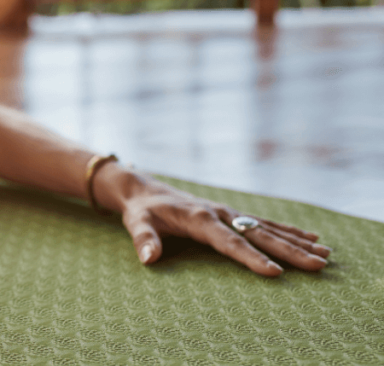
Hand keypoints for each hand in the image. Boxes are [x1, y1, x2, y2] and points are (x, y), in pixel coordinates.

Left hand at [101, 169, 330, 275]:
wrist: (143, 189)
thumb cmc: (141, 210)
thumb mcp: (136, 223)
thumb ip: (144, 240)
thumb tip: (149, 258)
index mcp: (199, 218)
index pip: (230, 242)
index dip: (251, 257)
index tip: (274, 272)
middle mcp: (219, 213)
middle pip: (259, 234)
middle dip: (290, 251)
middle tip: (318, 265)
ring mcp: (228, 212)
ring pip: (268, 228)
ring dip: (297, 241)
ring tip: (325, 254)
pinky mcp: (231, 213)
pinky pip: (264, 223)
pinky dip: (288, 231)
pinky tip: (310, 238)